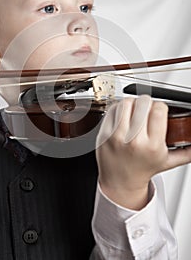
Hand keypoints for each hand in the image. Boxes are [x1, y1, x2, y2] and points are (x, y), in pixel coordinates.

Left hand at [96, 95, 190, 209]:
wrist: (120, 182)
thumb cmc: (143, 169)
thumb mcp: (168, 162)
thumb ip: (186, 152)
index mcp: (153, 146)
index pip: (159, 110)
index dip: (160, 106)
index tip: (158, 110)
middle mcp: (134, 141)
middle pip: (142, 103)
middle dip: (146, 103)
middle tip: (146, 108)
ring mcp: (117, 137)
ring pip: (126, 103)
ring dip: (132, 102)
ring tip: (134, 110)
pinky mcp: (104, 134)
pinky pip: (112, 110)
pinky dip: (118, 108)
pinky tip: (123, 115)